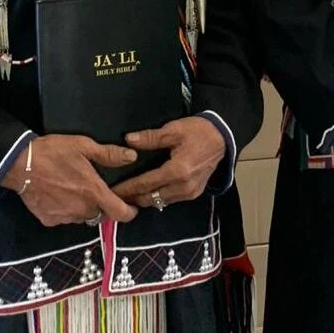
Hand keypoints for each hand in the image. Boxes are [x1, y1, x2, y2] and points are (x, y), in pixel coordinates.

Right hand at [2, 134, 137, 226]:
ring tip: (76, 191)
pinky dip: (67, 210)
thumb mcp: (83, 146)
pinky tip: (60, 196)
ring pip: (83, 217)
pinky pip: (65, 218)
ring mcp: (64, 217)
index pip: (120, 213)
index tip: (132, 207)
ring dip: (85, 208)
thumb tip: (132, 157)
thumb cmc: (53, 152)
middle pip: (101, 214)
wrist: (19, 163)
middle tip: (96, 190)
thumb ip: (109, 154)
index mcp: (93, 192)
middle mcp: (81, 210)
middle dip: (103, 205)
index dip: (130, 213)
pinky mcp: (49, 220)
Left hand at [111, 116, 225, 208]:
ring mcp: (190, 193)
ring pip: (160, 202)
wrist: (222, 138)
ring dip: (144, 199)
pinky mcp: (194, 194)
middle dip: (132, 198)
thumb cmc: (197, 131)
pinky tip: (147, 191)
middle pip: (151, 198)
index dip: (126, 188)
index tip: (111, 190)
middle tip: (114, 195)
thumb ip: (151, 137)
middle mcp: (183, 187)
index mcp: (177, 171)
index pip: (145, 184)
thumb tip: (128, 140)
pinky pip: (170, 200)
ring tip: (128, 194)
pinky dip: (157, 197)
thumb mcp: (174, 130)